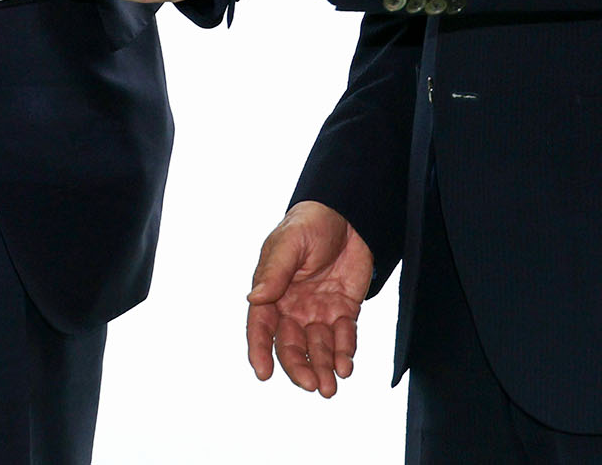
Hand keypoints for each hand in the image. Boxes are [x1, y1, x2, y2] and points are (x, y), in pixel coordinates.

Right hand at [247, 202, 374, 397]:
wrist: (347, 213)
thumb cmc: (309, 223)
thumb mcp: (289, 243)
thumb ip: (274, 272)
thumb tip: (254, 299)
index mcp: (272, 291)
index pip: (261, 326)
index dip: (259, 350)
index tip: (263, 373)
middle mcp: (293, 307)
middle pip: (291, 344)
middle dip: (299, 367)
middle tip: (311, 385)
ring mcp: (319, 311)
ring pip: (318, 347)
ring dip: (323, 367)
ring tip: (331, 386)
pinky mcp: (344, 310)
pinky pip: (344, 337)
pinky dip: (345, 352)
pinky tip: (346, 366)